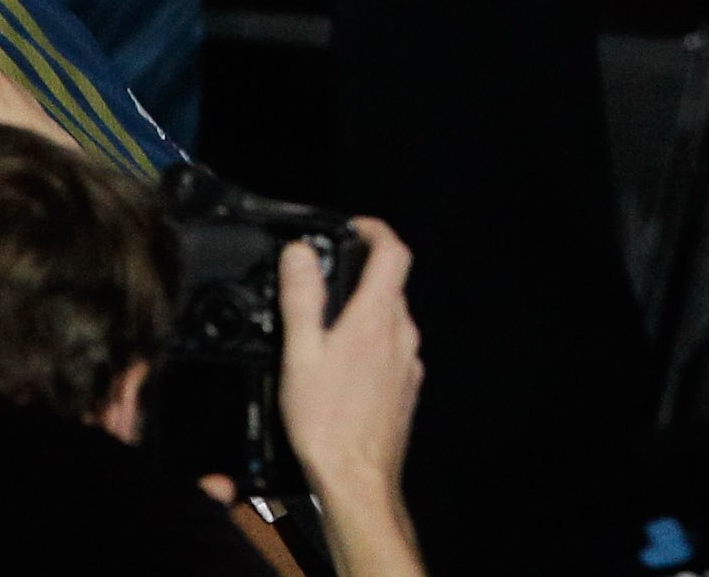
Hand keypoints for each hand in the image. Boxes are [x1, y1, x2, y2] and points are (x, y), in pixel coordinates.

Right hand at [262, 221, 424, 576]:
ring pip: (389, 320)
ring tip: (323, 332)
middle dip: (358, 276)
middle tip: (322, 283)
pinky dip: (368, 345)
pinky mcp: (405, 387)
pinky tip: (339, 370)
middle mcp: (401, 334)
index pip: (394, 251)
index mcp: (377, 317)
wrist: (357, 479)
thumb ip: (302, 298)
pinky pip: (389, 351)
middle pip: (389, 285)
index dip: (376, 230)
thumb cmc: (327, 422)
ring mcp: (407, 362)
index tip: (354, 228)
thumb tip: (300, 252)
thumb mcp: (300, 353)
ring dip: (361, 314)